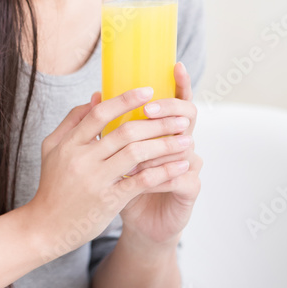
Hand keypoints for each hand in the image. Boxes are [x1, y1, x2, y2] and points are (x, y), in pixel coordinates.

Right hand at [29, 81, 196, 261]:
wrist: (45, 228)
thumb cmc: (52, 185)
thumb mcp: (52, 148)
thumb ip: (72, 121)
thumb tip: (97, 96)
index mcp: (68, 143)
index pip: (100, 113)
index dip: (126, 100)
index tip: (148, 91)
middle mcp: (81, 159)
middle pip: (124, 132)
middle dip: (157, 123)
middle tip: (181, 119)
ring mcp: (95, 180)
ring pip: (137, 154)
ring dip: (166, 145)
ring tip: (187, 140)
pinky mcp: (109, 201)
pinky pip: (141, 181)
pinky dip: (164, 172)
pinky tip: (180, 166)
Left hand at [109, 61, 201, 249]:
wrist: (140, 223)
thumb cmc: (125, 185)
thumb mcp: (114, 153)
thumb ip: (109, 127)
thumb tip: (95, 96)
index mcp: (166, 130)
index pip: (177, 100)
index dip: (180, 83)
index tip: (175, 64)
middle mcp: (183, 144)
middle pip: (187, 116)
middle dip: (168, 110)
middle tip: (148, 109)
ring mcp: (190, 165)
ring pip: (184, 146)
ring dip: (160, 146)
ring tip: (141, 149)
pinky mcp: (190, 190)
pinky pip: (182, 177)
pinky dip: (163, 175)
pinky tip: (148, 177)